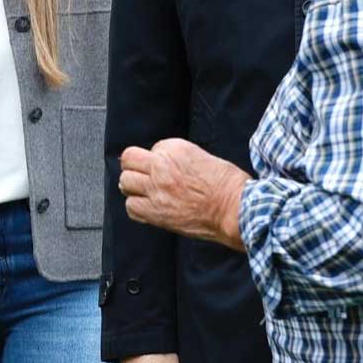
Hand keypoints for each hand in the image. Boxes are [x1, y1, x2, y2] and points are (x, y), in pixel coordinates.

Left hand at [119, 138, 250, 249]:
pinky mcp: (156, 213)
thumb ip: (178, 160)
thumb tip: (165, 166)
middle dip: (135, 167)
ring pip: (125, 183)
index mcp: (175, 149)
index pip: (152, 149)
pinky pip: (131, 207)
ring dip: (133, 187)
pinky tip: (148, 208)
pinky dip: (137, 208)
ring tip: (145, 193)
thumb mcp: (202, 158)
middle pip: (128, 160)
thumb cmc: (228, 185)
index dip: (159, 159)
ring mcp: (156, 190)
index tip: (169, 169)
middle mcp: (161, 167)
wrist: (236, 210)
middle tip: (144, 176)